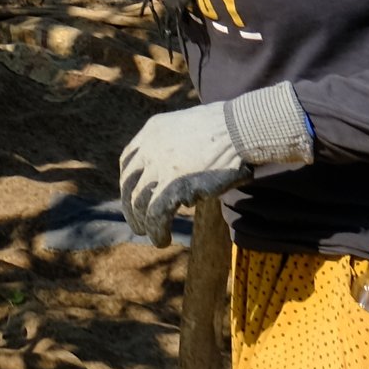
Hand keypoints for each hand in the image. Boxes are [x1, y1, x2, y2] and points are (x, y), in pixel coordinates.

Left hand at [117, 83, 312, 231]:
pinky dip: (157, 231)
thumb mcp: (190, 131)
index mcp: (152, 131)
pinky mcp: (173, 185)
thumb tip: (177, 177)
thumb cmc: (227, 131)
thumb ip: (177, 150)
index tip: (134, 197)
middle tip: (139, 225)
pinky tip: (163, 239)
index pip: (128, 161)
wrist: (240, 129)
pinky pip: (156, 215)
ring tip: (155, 237)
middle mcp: (150, 148)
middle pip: (129, 184)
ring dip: (144, 224)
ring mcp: (159, 166)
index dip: (129, 183)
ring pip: (139, 203)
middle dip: (131, 208)